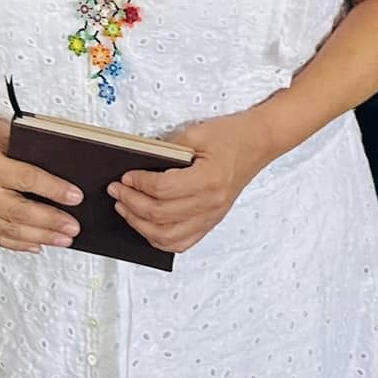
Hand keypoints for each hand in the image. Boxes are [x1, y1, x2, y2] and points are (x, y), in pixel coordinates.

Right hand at [0, 106, 82, 253]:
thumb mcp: (2, 131)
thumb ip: (27, 152)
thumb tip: (62, 173)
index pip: (26, 179)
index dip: (54, 190)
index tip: (75, 197)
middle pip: (17, 212)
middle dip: (50, 222)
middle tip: (72, 227)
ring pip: (4, 229)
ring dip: (37, 237)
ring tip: (61, 239)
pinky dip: (14, 243)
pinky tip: (34, 244)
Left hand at [112, 111, 275, 256]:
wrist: (260, 142)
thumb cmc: (232, 135)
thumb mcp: (196, 133)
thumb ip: (167, 150)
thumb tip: (139, 165)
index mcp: (207, 180)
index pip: (162, 189)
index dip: (138, 183)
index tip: (125, 176)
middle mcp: (210, 203)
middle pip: (159, 215)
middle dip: (131, 203)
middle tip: (116, 191)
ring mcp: (212, 216)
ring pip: (167, 237)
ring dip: (140, 225)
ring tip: (126, 209)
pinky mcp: (212, 221)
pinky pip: (181, 243)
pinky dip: (159, 240)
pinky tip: (146, 226)